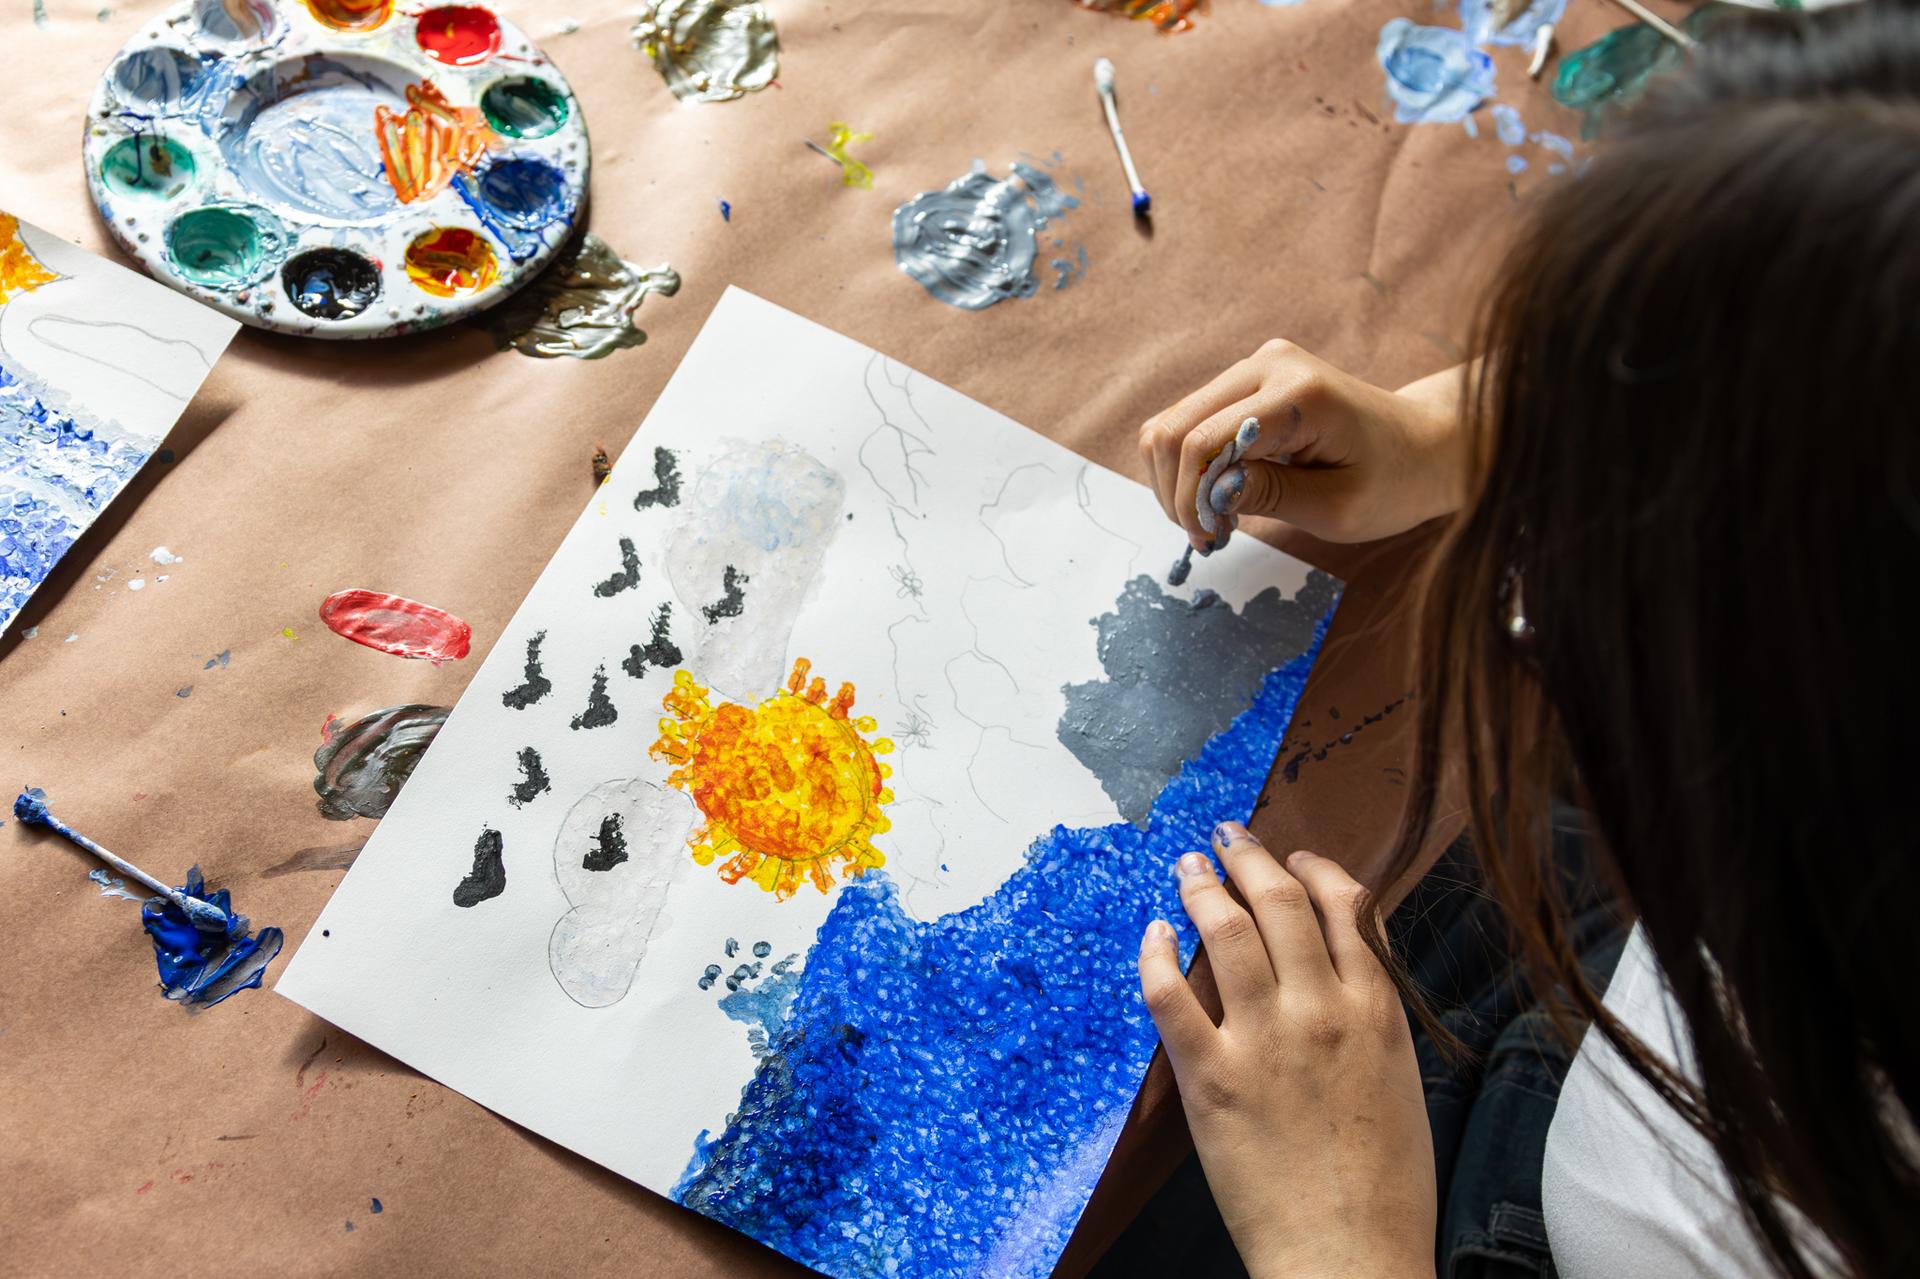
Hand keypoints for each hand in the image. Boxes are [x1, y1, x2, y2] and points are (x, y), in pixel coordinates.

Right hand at [1137, 341, 1469, 551]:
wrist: (1426, 445)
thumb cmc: (1393, 482)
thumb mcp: (1338, 508)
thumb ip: (1271, 497)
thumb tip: (1209, 493)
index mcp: (1299, 393)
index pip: (1205, 442)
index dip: (1191, 500)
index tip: (1211, 542)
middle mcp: (1269, 364)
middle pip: (1175, 427)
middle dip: (1177, 492)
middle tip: (1208, 537)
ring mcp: (1256, 365)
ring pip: (1172, 422)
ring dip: (1178, 479)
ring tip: (1214, 519)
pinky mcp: (1249, 378)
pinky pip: (1191, 419)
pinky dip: (1190, 464)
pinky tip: (1219, 494)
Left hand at [1139, 824, 1435, 1278]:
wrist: (1349, 1256)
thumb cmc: (1384, 1184)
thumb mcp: (1398, 1077)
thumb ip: (1370, 1015)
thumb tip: (1341, 967)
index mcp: (1377, 1010)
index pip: (1344, 904)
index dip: (1311, 867)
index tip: (1290, 858)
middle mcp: (1321, 1010)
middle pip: (1279, 901)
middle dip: (1249, 856)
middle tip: (1226, 836)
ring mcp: (1263, 1041)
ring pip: (1227, 931)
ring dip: (1201, 887)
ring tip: (1187, 867)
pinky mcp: (1210, 1077)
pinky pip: (1170, 994)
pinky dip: (1156, 953)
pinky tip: (1153, 933)